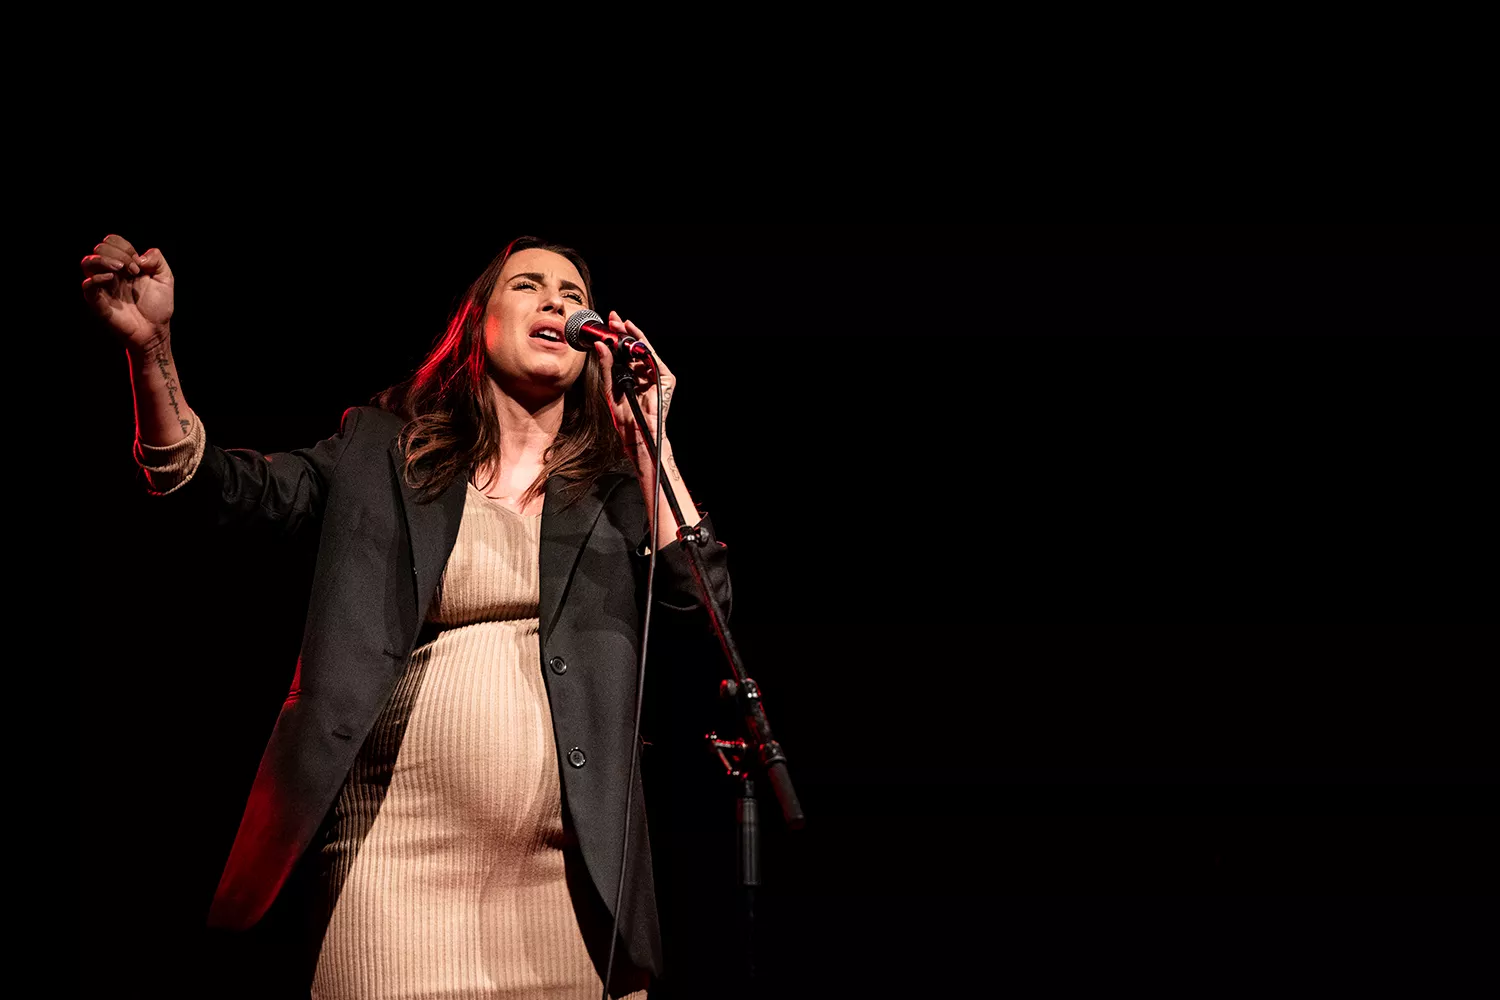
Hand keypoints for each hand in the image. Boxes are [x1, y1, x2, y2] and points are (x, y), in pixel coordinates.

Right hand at [80, 234, 174, 351]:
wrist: (154, 331)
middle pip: (99, 248)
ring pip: (87, 262)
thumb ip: (157, 259)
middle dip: (119, 254)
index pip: (111, 241)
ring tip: (121, 269)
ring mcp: (102, 287)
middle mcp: (110, 273)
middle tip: (134, 270)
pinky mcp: (98, 302)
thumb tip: (139, 256)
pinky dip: (97, 278)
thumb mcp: (166, 278)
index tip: (140, 263)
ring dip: (104, 260)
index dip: (124, 246)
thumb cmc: (158, 306)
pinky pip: (87, 285)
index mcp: (123, 265)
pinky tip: (112, 278)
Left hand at [593, 310, 676, 456]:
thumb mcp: (610, 387)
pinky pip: (654, 359)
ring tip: (620, 325)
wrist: (636, 434)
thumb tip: (600, 345)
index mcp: (630, 375)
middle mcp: (643, 373)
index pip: (623, 351)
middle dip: (624, 332)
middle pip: (633, 348)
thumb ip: (606, 366)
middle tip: (613, 319)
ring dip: (632, 336)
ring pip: (644, 350)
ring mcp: (655, 375)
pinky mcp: (665, 379)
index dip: (616, 337)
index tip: (606, 324)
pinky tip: (634, 339)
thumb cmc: (624, 417)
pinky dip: (645, 348)